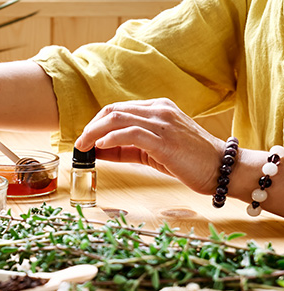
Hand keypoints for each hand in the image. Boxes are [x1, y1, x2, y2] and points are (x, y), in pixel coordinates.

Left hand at [74, 98, 224, 194]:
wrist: (224, 169)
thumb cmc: (190, 161)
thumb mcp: (153, 151)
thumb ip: (126, 148)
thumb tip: (97, 151)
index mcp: (157, 108)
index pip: (117, 109)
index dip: (96, 124)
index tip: (84, 139)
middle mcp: (159, 110)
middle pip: (113, 110)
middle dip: (90, 127)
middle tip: (79, 144)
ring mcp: (162, 122)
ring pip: (117, 118)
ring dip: (94, 133)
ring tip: (83, 147)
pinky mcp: (165, 139)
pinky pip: (131, 132)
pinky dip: (111, 138)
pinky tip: (100, 147)